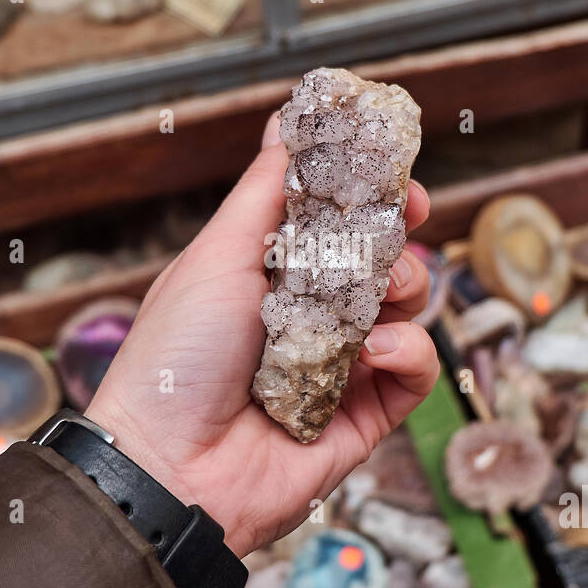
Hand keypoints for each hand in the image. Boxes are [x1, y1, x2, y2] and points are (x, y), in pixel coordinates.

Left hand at [86, 113, 438, 555]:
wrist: (171, 466)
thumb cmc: (177, 357)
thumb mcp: (218, 255)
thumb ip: (265, 191)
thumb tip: (285, 122)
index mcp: (272, 275)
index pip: (338, 223)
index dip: (370, 195)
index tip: (393, 173)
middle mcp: (311, 317)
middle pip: (382, 259)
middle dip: (399, 235)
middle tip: (408, 217)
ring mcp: (342, 366)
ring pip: (409, 308)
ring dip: (403, 288)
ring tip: (372, 298)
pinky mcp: (366, 415)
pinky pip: (416, 370)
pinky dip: (408, 352)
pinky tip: (374, 352)